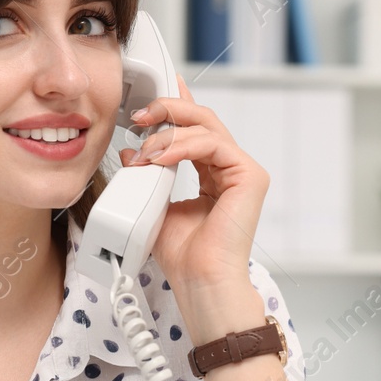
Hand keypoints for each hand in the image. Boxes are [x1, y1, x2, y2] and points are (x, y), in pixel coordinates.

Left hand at [120, 74, 269, 291]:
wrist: (200, 281)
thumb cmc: (183, 255)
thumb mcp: (154, 204)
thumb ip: (145, 177)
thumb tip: (130, 152)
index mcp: (210, 173)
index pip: (193, 128)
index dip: (174, 106)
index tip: (148, 98)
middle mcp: (229, 168)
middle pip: (202, 119)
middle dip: (168, 110)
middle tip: (140, 114)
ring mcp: (242, 171)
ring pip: (206, 126)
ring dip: (168, 133)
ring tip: (144, 151)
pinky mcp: (250, 176)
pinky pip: (214, 144)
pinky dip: (183, 146)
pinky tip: (161, 158)